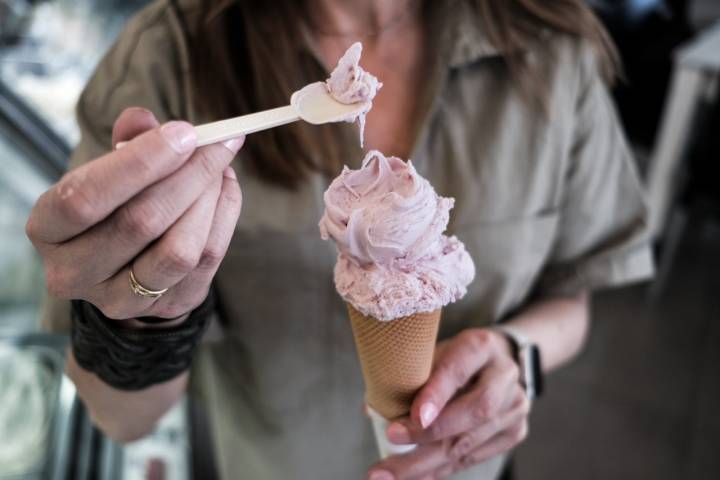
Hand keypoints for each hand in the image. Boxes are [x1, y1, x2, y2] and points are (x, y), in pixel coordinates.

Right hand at [26, 107, 243, 321]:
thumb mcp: (105, 171)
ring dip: (209, 199)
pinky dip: (225, 217)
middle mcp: (75, 272)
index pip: (85, 197)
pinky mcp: (167, 308)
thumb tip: (145, 120)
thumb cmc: (111, 205)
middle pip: (140, 222)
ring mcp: (121, 299)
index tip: (184, 132)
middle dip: (189, 175)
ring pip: (180, 250)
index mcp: (47, 229)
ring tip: (220, 166)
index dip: (140, 162)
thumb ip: (125, 141)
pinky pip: (208, 261)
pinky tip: (226, 187)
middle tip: (217, 143)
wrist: (122, 266)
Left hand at [368, 329, 530, 479]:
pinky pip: (474, 457)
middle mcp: (505, 376)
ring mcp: (515, 406)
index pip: (458, 370)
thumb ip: (408, 375)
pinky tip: (417, 477)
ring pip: (471, 441)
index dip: (436, 394)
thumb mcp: (434, 351)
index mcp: (481, 346)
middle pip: (473, 411)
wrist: (502, 359)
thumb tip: (372, 411)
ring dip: (427, 462)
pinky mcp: (515, 431)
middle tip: (390, 444)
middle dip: (429, 435)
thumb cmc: (455, 356)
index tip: (413, 416)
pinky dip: (442, 469)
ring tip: (390, 474)